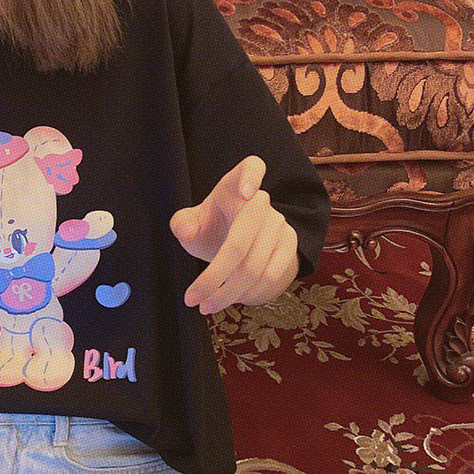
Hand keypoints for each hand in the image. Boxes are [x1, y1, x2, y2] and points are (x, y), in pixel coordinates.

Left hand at [170, 156, 298, 314]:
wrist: (239, 243)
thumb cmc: (212, 227)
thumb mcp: (192, 223)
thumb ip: (183, 223)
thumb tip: (186, 230)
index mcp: (235, 185)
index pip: (251, 167)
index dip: (251, 177)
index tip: (246, 193)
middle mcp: (262, 202)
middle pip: (240, 242)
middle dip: (214, 276)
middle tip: (193, 299)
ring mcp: (279, 224)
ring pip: (256, 266)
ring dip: (229, 293)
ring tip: (207, 306)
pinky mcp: (290, 245)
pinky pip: (272, 276)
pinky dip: (249, 294)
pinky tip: (233, 299)